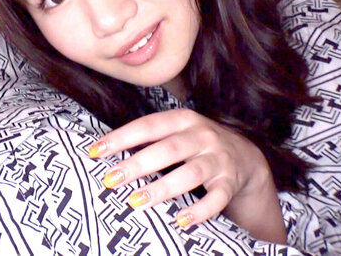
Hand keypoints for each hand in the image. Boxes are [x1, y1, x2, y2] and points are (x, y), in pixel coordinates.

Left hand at [89, 109, 285, 241]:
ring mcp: (218, 160)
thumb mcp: (177, 132)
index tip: (94, 151)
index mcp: (183, 120)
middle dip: (137, 164)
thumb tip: (102, 151)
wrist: (246, 157)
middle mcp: (202, 136)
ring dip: (162, 188)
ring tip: (136, 201)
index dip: (121, 138)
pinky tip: (180, 221)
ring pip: (190, 174)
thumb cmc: (196, 145)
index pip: (148, 126)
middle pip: (168, 149)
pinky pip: (217, 199)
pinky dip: (200, 211)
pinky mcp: (230, 183)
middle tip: (110, 180)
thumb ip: (149, 138)